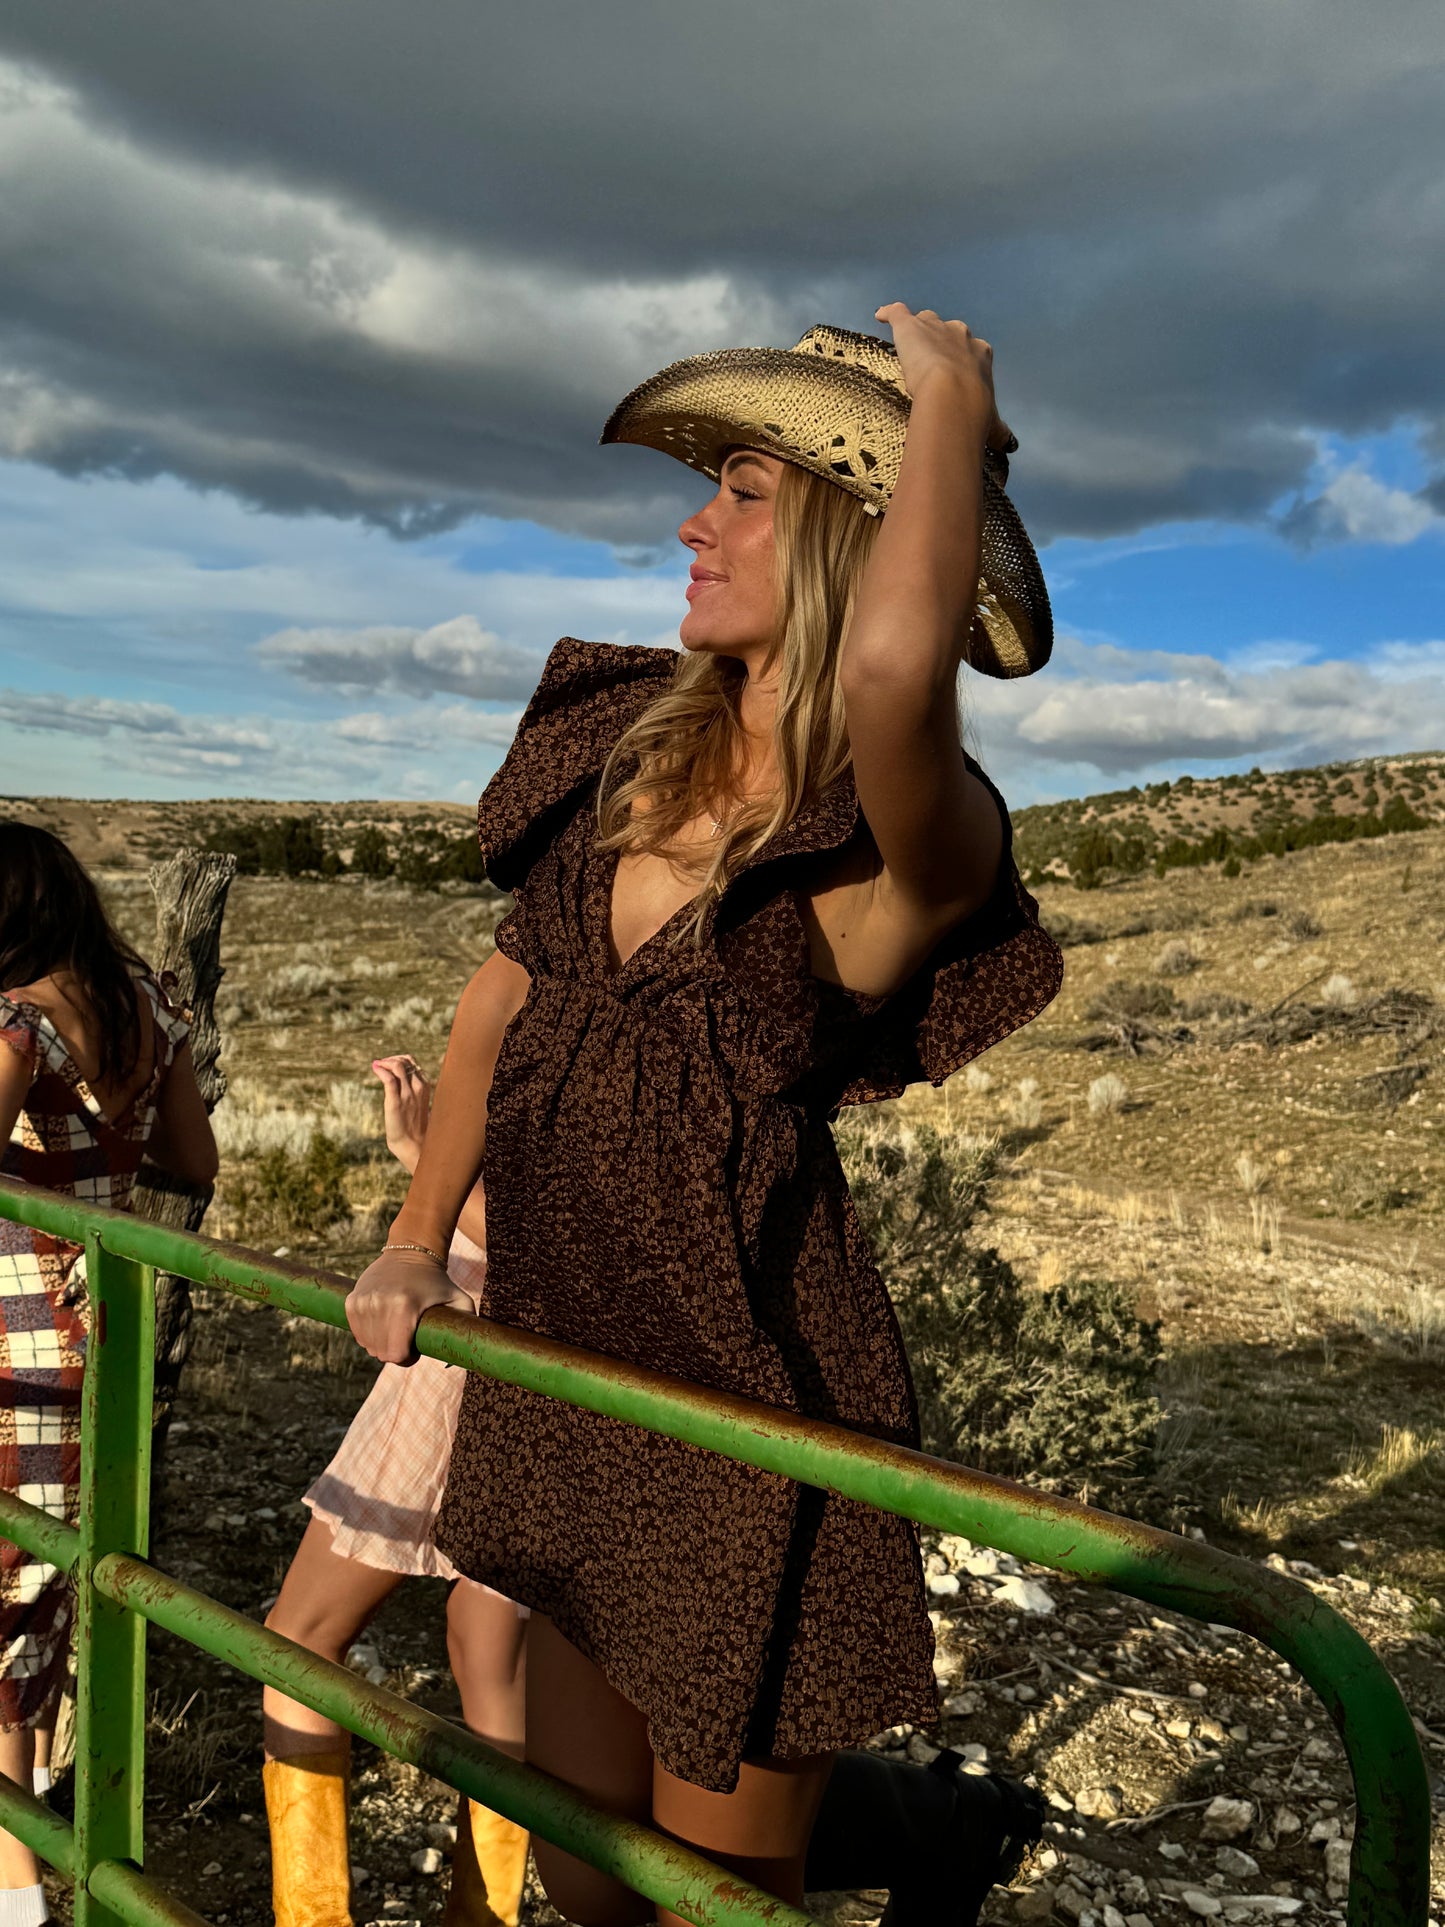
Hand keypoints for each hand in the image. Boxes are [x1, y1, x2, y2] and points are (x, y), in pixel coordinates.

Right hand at [345, 1246, 473, 1363]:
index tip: (416, 1348)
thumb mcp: (460, 1300)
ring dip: (381, 1343)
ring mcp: (364, 1302)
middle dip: (395, 1351)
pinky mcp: (353, 1300)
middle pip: (381, 1352)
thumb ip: (469, 1325)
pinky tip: (382, 1322)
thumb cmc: (438, 1281)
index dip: (407, 1358)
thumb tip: (467, 1355)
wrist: (410, 1252)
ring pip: (368, 1345)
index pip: (396, 1355)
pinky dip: (368, 1333)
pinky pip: (357, 1333)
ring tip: (396, 1328)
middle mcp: (379, 1304)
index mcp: (403, 1307)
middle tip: (407, 1337)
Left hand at [372, 1054, 430, 1173]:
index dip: (399, 1060)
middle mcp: (418, 1087)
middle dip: (391, 1059)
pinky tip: (374, 1067)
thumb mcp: (416, 1103)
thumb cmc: (414, 1126)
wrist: (412, 1144)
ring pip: (398, 1066)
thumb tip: (397, 1081)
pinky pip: (389, 1079)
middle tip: (381, 1064)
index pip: (413, 1063)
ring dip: (385, 1062)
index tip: (389, 1064)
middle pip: (405, 1061)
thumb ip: (411, 1090)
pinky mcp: (395, 1101)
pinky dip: (380, 1069)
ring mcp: (407, 1094)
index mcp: (425, 1086)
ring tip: (377, 1065)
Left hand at [874, 302, 1011, 451]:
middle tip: (930, 363)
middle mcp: (960, 335)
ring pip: (926, 321)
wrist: (953, 394)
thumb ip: (998, 429)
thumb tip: (1008, 444)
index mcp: (979, 354)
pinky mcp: (910, 327)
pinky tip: (881, 316)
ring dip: (919, 329)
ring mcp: (935, 328)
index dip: (961, 361)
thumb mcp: (990, 421)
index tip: (954, 375)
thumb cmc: (974, 410)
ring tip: (909, 343)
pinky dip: (889, 314)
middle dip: (941, 344)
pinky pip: (898, 313)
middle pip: (948, 331)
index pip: (969, 350)